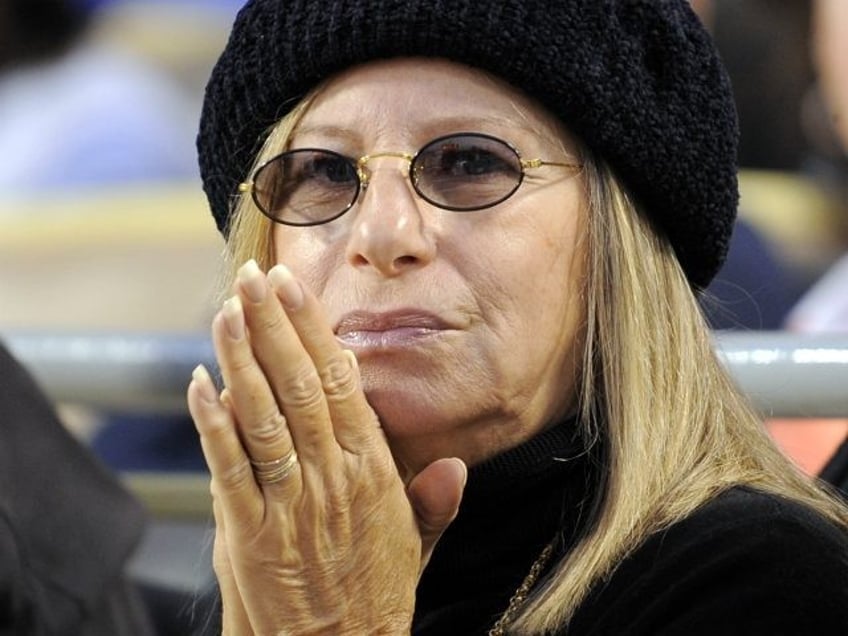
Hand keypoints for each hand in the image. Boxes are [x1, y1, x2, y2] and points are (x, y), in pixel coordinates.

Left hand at [187, 260, 465, 634]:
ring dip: (242, 361)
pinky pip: (230, 469)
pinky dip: (213, 424)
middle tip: (255, 278)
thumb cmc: (373, 597)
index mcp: (373, 472)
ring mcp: (290, 505)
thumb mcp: (417, 547)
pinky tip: (199, 384)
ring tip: (227, 311)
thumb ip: (434, 502)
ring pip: (263, 418)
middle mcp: (333, 479)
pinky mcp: (249, 534)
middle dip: (274, 327)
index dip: (314, 333)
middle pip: (300, 387)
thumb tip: (455, 465)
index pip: (343, 385)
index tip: (294, 289)